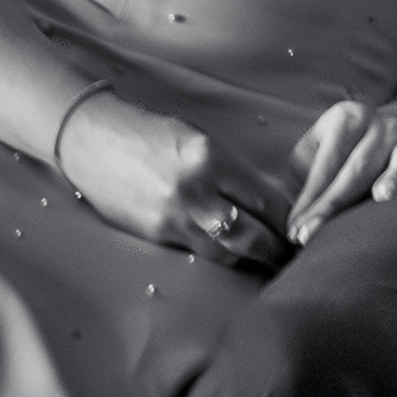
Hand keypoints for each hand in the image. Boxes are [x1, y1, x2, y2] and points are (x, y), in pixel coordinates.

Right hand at [59, 89, 287, 266]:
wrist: (92, 139)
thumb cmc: (151, 134)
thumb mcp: (198, 141)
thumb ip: (230, 172)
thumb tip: (266, 204)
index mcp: (211, 159)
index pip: (265, 201)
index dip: (288, 220)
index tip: (304, 228)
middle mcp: (194, 191)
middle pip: (251, 236)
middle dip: (276, 251)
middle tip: (294, 258)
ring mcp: (172, 217)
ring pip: (225, 253)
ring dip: (248, 260)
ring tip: (267, 263)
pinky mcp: (154, 234)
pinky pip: (195, 252)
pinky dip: (216, 255)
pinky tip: (229, 256)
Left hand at [280, 97, 396, 241]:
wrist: (380, 128)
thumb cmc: (337, 149)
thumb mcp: (315, 148)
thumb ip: (304, 173)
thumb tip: (292, 219)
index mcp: (348, 117)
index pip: (327, 161)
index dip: (310, 197)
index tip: (295, 230)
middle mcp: (381, 125)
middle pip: (358, 167)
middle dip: (334, 204)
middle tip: (312, 234)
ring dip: (393, 178)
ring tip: (381, 197)